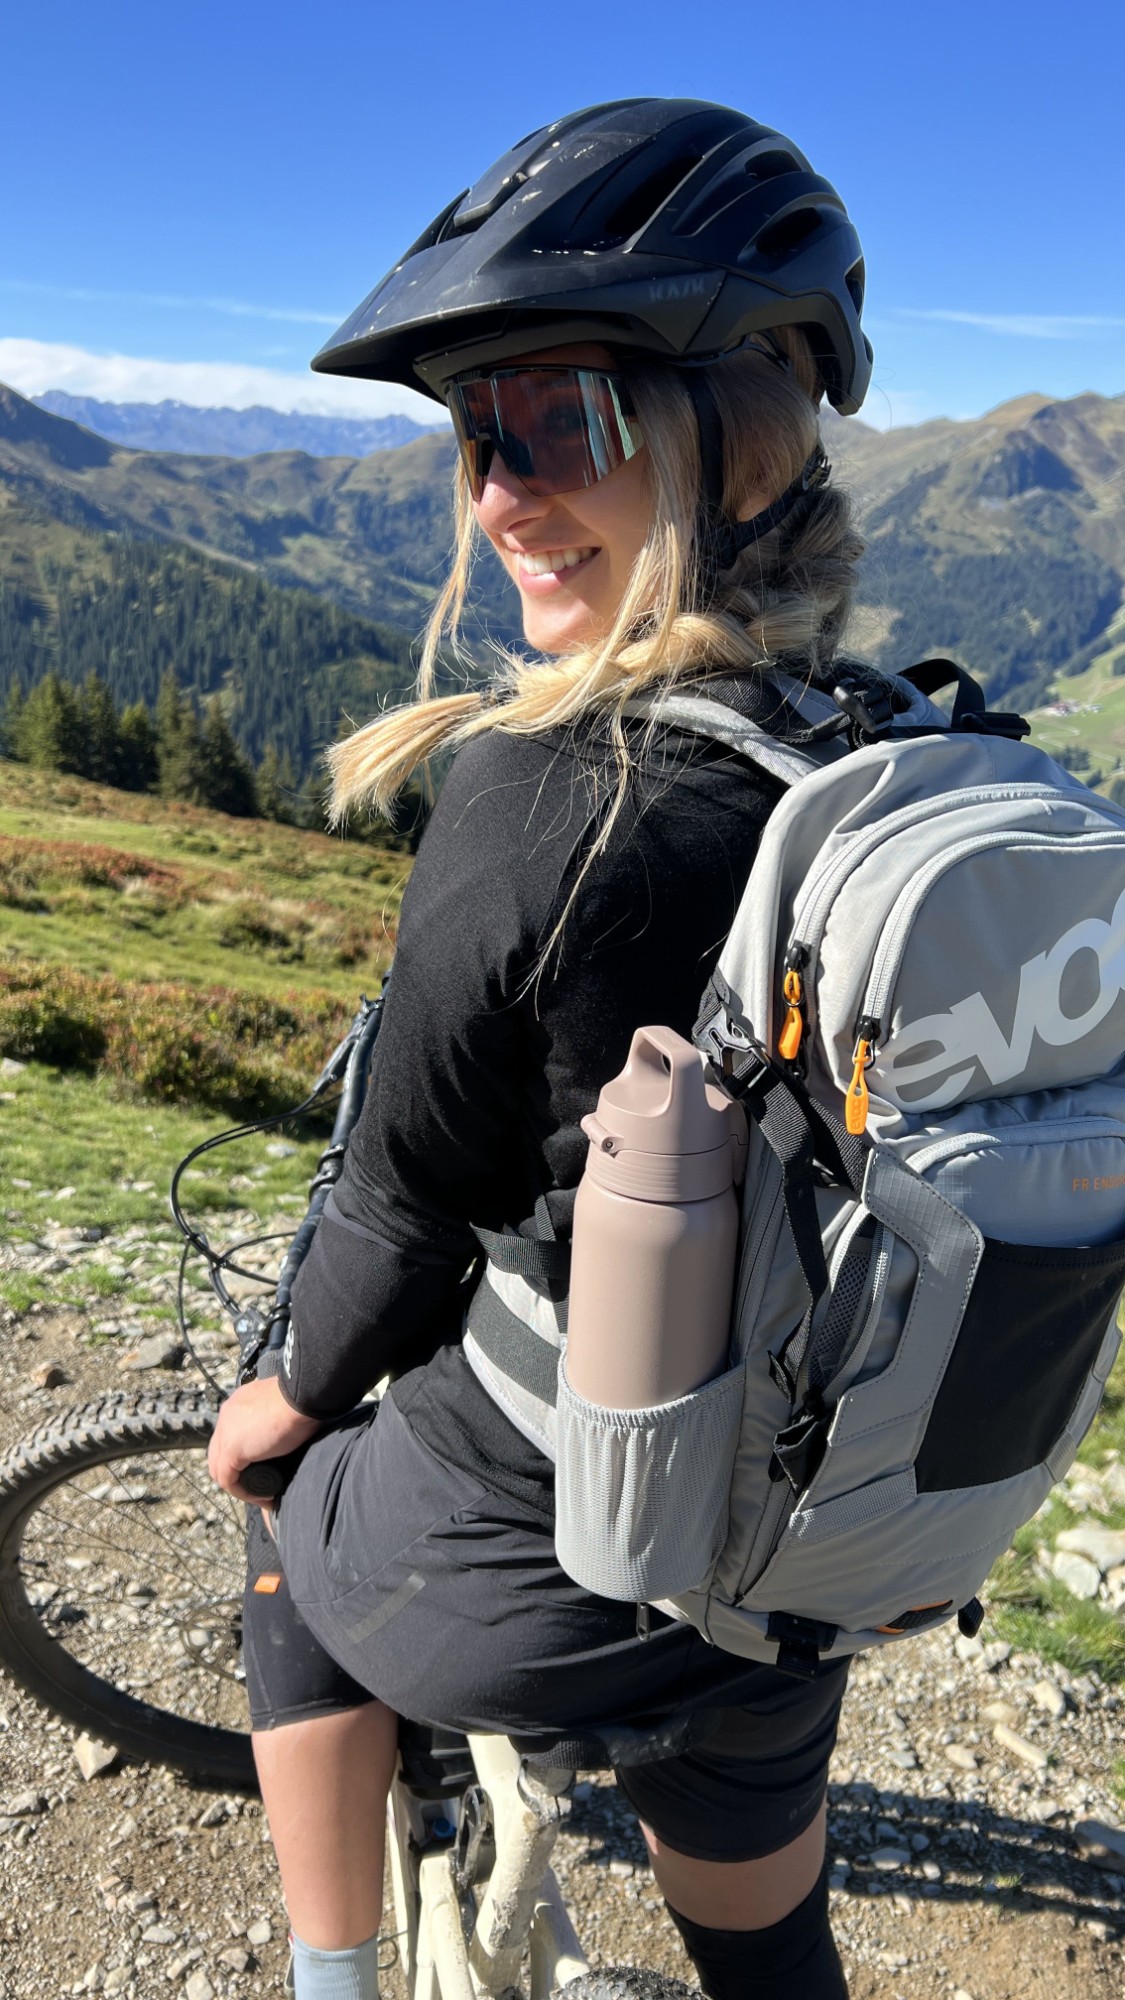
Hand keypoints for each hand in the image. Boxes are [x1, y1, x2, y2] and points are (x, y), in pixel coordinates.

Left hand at [207, 1375, 321, 1506]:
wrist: (302, 1395)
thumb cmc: (302, 1397)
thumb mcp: (284, 1406)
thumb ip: (278, 1416)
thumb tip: (286, 1434)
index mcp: (239, 1403)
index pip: (230, 1434)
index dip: (243, 1455)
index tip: (265, 1466)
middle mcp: (227, 1416)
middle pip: (218, 1453)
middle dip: (236, 1472)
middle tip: (260, 1484)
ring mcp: (226, 1432)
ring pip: (219, 1469)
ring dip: (239, 1486)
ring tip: (262, 1495)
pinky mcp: (232, 1450)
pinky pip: (228, 1480)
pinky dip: (243, 1492)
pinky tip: (263, 1498)